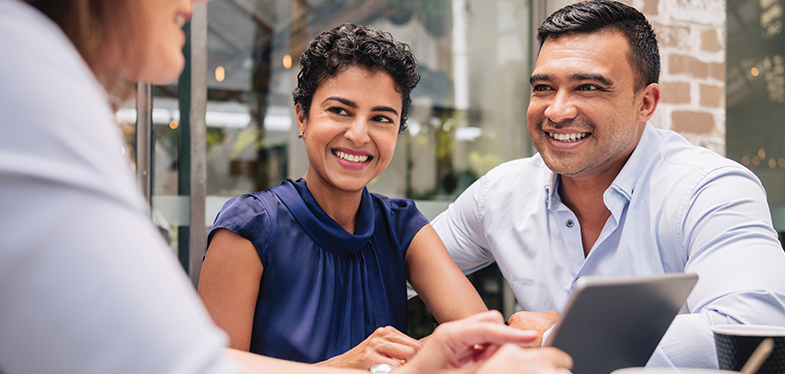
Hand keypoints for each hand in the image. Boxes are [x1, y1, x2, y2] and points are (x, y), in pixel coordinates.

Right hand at [315, 326, 420, 369]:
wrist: (340, 367)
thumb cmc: (365, 362)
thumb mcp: (384, 351)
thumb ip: (402, 350)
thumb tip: (426, 355)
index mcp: (388, 332)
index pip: (417, 343)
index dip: (421, 357)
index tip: (418, 365)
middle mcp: (381, 335)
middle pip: (415, 348)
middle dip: (414, 362)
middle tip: (405, 369)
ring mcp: (374, 344)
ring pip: (408, 355)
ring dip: (404, 367)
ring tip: (392, 370)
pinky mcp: (367, 356)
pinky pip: (393, 367)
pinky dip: (393, 372)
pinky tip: (382, 372)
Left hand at [398, 310, 569, 373]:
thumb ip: (485, 363)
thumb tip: (507, 357)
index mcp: (451, 334)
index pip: (488, 328)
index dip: (511, 334)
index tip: (531, 337)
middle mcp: (455, 330)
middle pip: (491, 321)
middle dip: (502, 338)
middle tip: (500, 358)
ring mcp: (458, 335)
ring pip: (490, 330)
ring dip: (496, 345)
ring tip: (483, 363)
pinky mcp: (462, 344)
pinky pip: (485, 341)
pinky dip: (490, 350)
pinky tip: (481, 363)